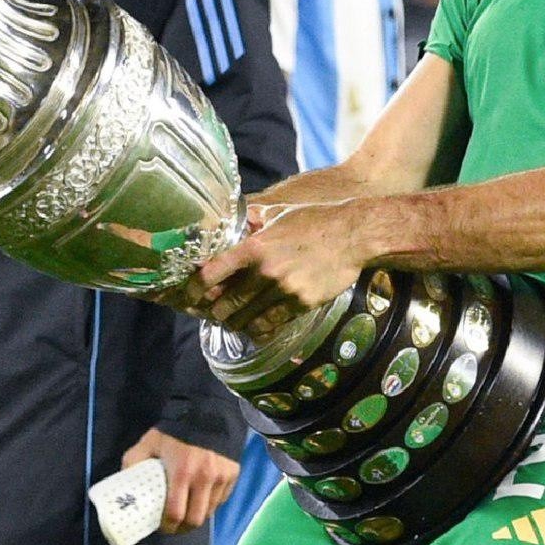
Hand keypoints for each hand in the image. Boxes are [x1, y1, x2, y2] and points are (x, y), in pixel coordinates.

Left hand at [122, 428, 238, 534]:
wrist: (206, 411)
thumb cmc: (173, 431)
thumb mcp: (148, 443)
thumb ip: (133, 463)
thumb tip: (123, 485)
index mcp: (181, 472)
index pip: (175, 513)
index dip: (167, 526)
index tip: (161, 527)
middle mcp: (204, 478)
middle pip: (196, 519)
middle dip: (183, 528)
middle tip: (175, 526)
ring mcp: (221, 476)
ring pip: (210, 511)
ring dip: (197, 516)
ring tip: (187, 513)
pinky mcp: (233, 473)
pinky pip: (222, 499)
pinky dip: (211, 503)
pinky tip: (201, 498)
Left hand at [165, 201, 366, 341]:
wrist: (354, 235)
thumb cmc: (316, 220)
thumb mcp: (278, 213)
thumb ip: (252, 220)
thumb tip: (232, 219)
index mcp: (254, 247)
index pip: (211, 274)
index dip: (194, 290)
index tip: (190, 297)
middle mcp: (265, 271)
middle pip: (226, 304)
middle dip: (217, 313)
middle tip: (215, 314)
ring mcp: (284, 290)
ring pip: (248, 318)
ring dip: (238, 324)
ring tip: (235, 323)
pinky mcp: (302, 303)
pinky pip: (273, 323)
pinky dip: (261, 329)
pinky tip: (258, 330)